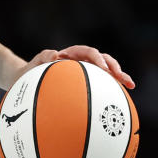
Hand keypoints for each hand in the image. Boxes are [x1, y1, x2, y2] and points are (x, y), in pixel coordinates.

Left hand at [17, 45, 135, 89]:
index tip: (103, 69)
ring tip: (130, 86)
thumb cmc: (30, 73)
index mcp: (71, 56)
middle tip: (124, 79)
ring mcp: (85, 74)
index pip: (88, 52)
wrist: (26, 81)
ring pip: (106, 74)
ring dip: (119, 78)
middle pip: (103, 61)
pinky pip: (100, 88)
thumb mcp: (34, 64)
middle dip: (116, 69)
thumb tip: (56, 54)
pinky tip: (119, 105)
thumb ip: (43, 57)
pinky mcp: (87, 85)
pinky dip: (110, 93)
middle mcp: (81, 63)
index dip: (98, 58)